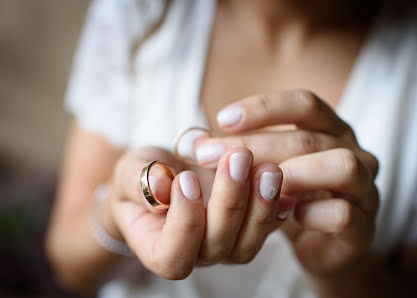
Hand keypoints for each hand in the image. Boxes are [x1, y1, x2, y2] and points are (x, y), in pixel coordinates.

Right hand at [104, 146, 288, 278]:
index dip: (184, 221)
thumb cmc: (141, 177)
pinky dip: (278, 203)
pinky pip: (268, 225)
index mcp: (159, 250)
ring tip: (268, 168)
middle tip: (237, 157)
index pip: (174, 255)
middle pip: (218, 245)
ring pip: (250, 241)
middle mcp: (196, 255)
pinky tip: (282, 179)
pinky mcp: (248, 228)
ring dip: (262, 204)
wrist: (165, 174)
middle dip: (230, 200)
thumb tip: (160, 186)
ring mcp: (227, 245)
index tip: (186, 178)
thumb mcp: (129, 172)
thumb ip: (138, 182)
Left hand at [194, 90, 378, 276]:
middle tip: (210, 157)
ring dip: (291, 174)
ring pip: (339, 166)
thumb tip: (198, 144)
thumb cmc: (292, 197)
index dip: (264, 107)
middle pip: (308, 138)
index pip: (304, 104)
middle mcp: (354, 151)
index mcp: (331, 129)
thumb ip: (242, 154)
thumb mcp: (267, 169)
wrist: (323, 244)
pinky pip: (343, 213)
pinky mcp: (365, 226)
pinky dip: (309, 213)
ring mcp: (366, 188)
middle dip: (255, 147)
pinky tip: (284, 216)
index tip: (222, 119)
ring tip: (255, 186)